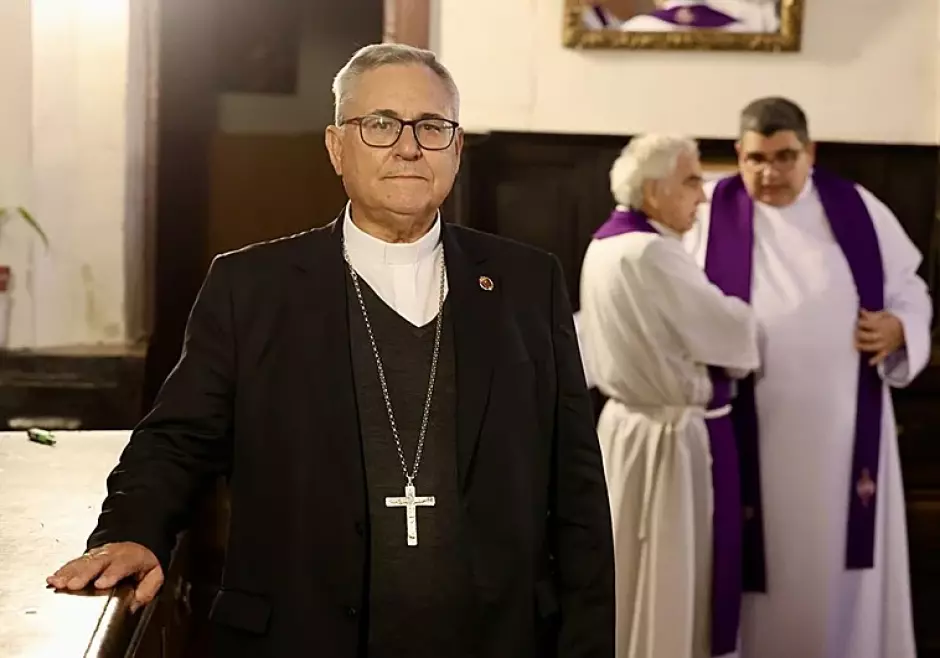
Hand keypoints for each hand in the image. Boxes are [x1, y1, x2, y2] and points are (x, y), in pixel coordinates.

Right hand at [46, 542, 163, 612]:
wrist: (138, 541)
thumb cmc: (143, 562)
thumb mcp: (155, 574)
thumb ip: (147, 588)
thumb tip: (136, 602)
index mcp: (131, 557)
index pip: (122, 564)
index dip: (111, 574)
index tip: (101, 584)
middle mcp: (112, 554)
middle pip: (97, 563)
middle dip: (84, 574)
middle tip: (73, 585)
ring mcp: (98, 554)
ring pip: (83, 562)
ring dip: (69, 573)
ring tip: (57, 583)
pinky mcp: (87, 558)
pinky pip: (74, 563)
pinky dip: (62, 571)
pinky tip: (53, 579)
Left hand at [855, 309, 904, 365]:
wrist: (910, 330)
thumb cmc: (895, 321)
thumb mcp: (885, 315)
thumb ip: (872, 315)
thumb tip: (861, 311)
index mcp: (881, 325)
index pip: (865, 324)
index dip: (859, 323)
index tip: (858, 322)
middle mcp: (882, 335)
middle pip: (866, 336)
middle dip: (858, 334)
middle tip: (855, 332)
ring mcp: (885, 344)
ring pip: (871, 347)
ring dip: (862, 346)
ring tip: (856, 345)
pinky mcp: (888, 350)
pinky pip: (882, 357)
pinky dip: (876, 360)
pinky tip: (870, 363)